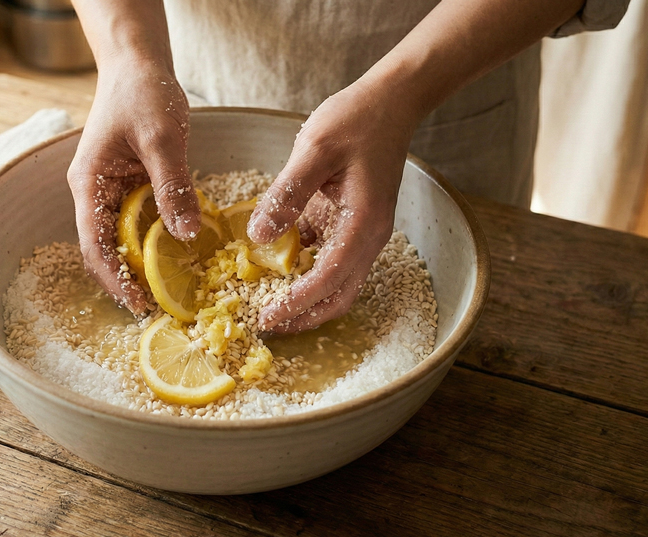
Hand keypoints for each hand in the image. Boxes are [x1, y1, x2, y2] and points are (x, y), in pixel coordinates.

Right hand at [67, 66, 199, 314]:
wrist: (138, 63)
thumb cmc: (142, 92)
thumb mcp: (162, 139)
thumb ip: (173, 186)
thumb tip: (185, 234)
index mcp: (89, 183)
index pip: (93, 244)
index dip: (114, 278)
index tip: (139, 302)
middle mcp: (94, 192)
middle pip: (105, 247)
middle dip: (128, 278)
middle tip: (161, 305)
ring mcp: (111, 190)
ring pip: (124, 237)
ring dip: (144, 262)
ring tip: (172, 287)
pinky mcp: (131, 185)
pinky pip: (141, 220)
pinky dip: (157, 238)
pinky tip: (181, 251)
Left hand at [248, 83, 418, 332]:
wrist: (390, 101)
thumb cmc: (356, 119)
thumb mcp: (314, 149)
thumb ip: (287, 194)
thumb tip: (258, 237)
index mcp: (363, 222)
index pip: (330, 278)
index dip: (298, 302)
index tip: (269, 316)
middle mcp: (368, 235)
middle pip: (339, 294)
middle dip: (305, 315)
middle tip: (267, 323)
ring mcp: (362, 231)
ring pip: (337, 282)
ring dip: (307, 298)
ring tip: (268, 304)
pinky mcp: (351, 222)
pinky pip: (330, 258)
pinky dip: (307, 271)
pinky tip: (277, 270)